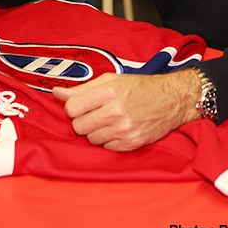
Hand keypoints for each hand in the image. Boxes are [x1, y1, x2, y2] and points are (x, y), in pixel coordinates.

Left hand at [53, 69, 201, 151]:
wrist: (172, 99)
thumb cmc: (140, 87)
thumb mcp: (112, 80)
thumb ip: (82, 89)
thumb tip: (56, 93)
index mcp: (109, 91)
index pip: (72, 108)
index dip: (74, 108)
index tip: (82, 106)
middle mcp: (116, 111)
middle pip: (79, 126)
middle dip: (84, 121)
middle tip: (97, 114)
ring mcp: (124, 129)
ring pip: (91, 139)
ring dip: (96, 132)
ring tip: (110, 121)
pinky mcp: (132, 143)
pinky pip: (106, 147)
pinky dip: (110, 140)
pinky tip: (120, 129)